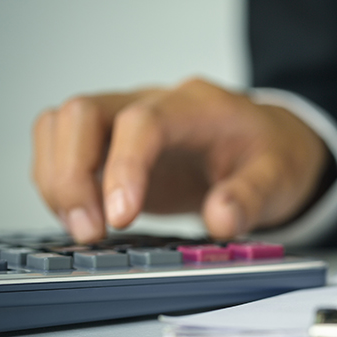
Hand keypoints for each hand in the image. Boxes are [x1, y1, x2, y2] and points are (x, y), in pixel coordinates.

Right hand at [32, 78, 329, 242]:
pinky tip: (83, 220)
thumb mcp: (278, 177)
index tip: (122, 217)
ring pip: (61, 126)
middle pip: (84, 113)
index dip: (125, 167)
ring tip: (84, 231)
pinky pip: (62, 148)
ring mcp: (126, 120)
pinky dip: (58, 184)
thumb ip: (252, 197)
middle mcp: (153, 104)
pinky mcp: (111, 145)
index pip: (144, 122)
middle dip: (72, 174)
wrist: (268, 145)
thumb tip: (221, 220)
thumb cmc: (271, 156)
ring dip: (58, 180)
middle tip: (91, 232)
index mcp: (196, 107)